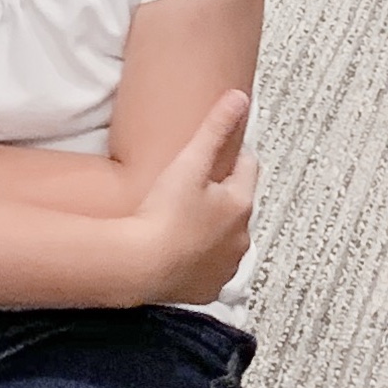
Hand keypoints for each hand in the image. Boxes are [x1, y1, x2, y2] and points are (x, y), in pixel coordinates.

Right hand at [134, 88, 257, 305]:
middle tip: (193, 186)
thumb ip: (216, 127)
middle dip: (222, 194)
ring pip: (226, 237)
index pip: (247, 166)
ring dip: (212, 228)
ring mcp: (226, 265)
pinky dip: (200, 258)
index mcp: (241, 202)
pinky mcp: (208, 289)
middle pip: (237, 203)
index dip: (231, 155)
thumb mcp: (190, 162)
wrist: (139, 266)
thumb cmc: (163, 214)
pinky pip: (210, 268)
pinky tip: (179, 251)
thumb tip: (240, 98)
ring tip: (183, 220)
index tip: (215, 153)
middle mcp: (242, 236)